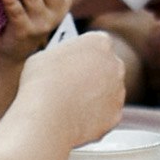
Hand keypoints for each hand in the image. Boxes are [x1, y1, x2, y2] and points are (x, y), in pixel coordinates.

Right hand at [19, 27, 126, 147]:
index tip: (78, 58)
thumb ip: (60, 57)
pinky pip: (106, 113)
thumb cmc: (41, 83)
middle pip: (107, 67)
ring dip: (97, 95)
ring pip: (109, 91)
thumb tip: (60, 64)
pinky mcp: (116, 114)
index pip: (96, 43)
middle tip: (79, 80)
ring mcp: (118, 91)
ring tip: (78, 101)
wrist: (48, 117)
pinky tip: (80, 117)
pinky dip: (96, 116)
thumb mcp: (44, 57)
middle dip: (95, 73)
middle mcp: (115, 64)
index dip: (85, 52)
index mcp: (99, 42)